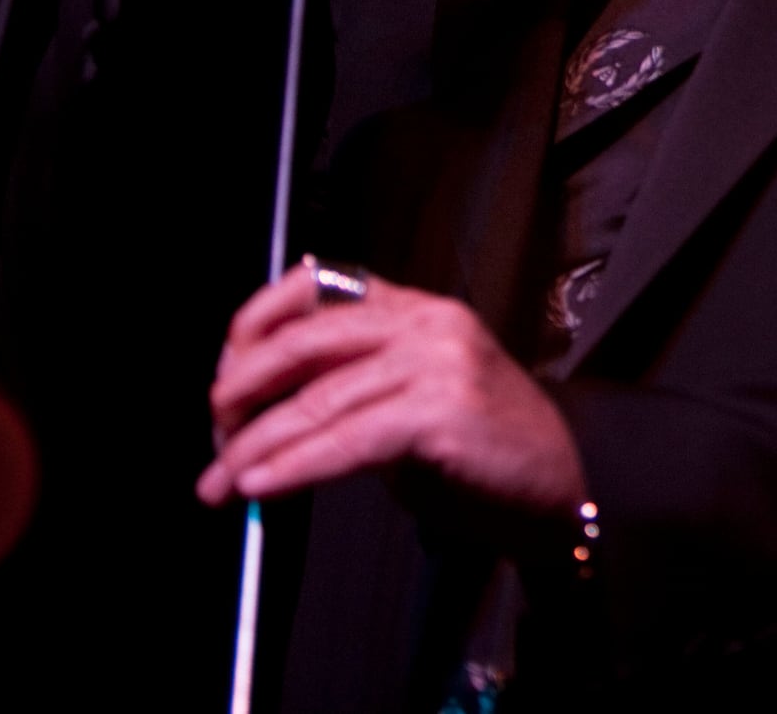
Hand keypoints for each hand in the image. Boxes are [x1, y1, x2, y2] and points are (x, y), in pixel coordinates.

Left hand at [197, 260, 585, 525]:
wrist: (562, 487)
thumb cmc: (482, 449)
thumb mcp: (410, 397)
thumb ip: (350, 386)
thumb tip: (256, 414)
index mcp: (417, 307)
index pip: (314, 290)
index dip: (253, 330)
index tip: (224, 382)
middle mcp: (428, 322)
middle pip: (303, 341)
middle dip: (240, 393)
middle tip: (214, 438)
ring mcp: (439, 362)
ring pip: (317, 400)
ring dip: (254, 448)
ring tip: (219, 483)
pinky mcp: (444, 410)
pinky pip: (347, 439)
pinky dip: (294, 466)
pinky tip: (262, 487)